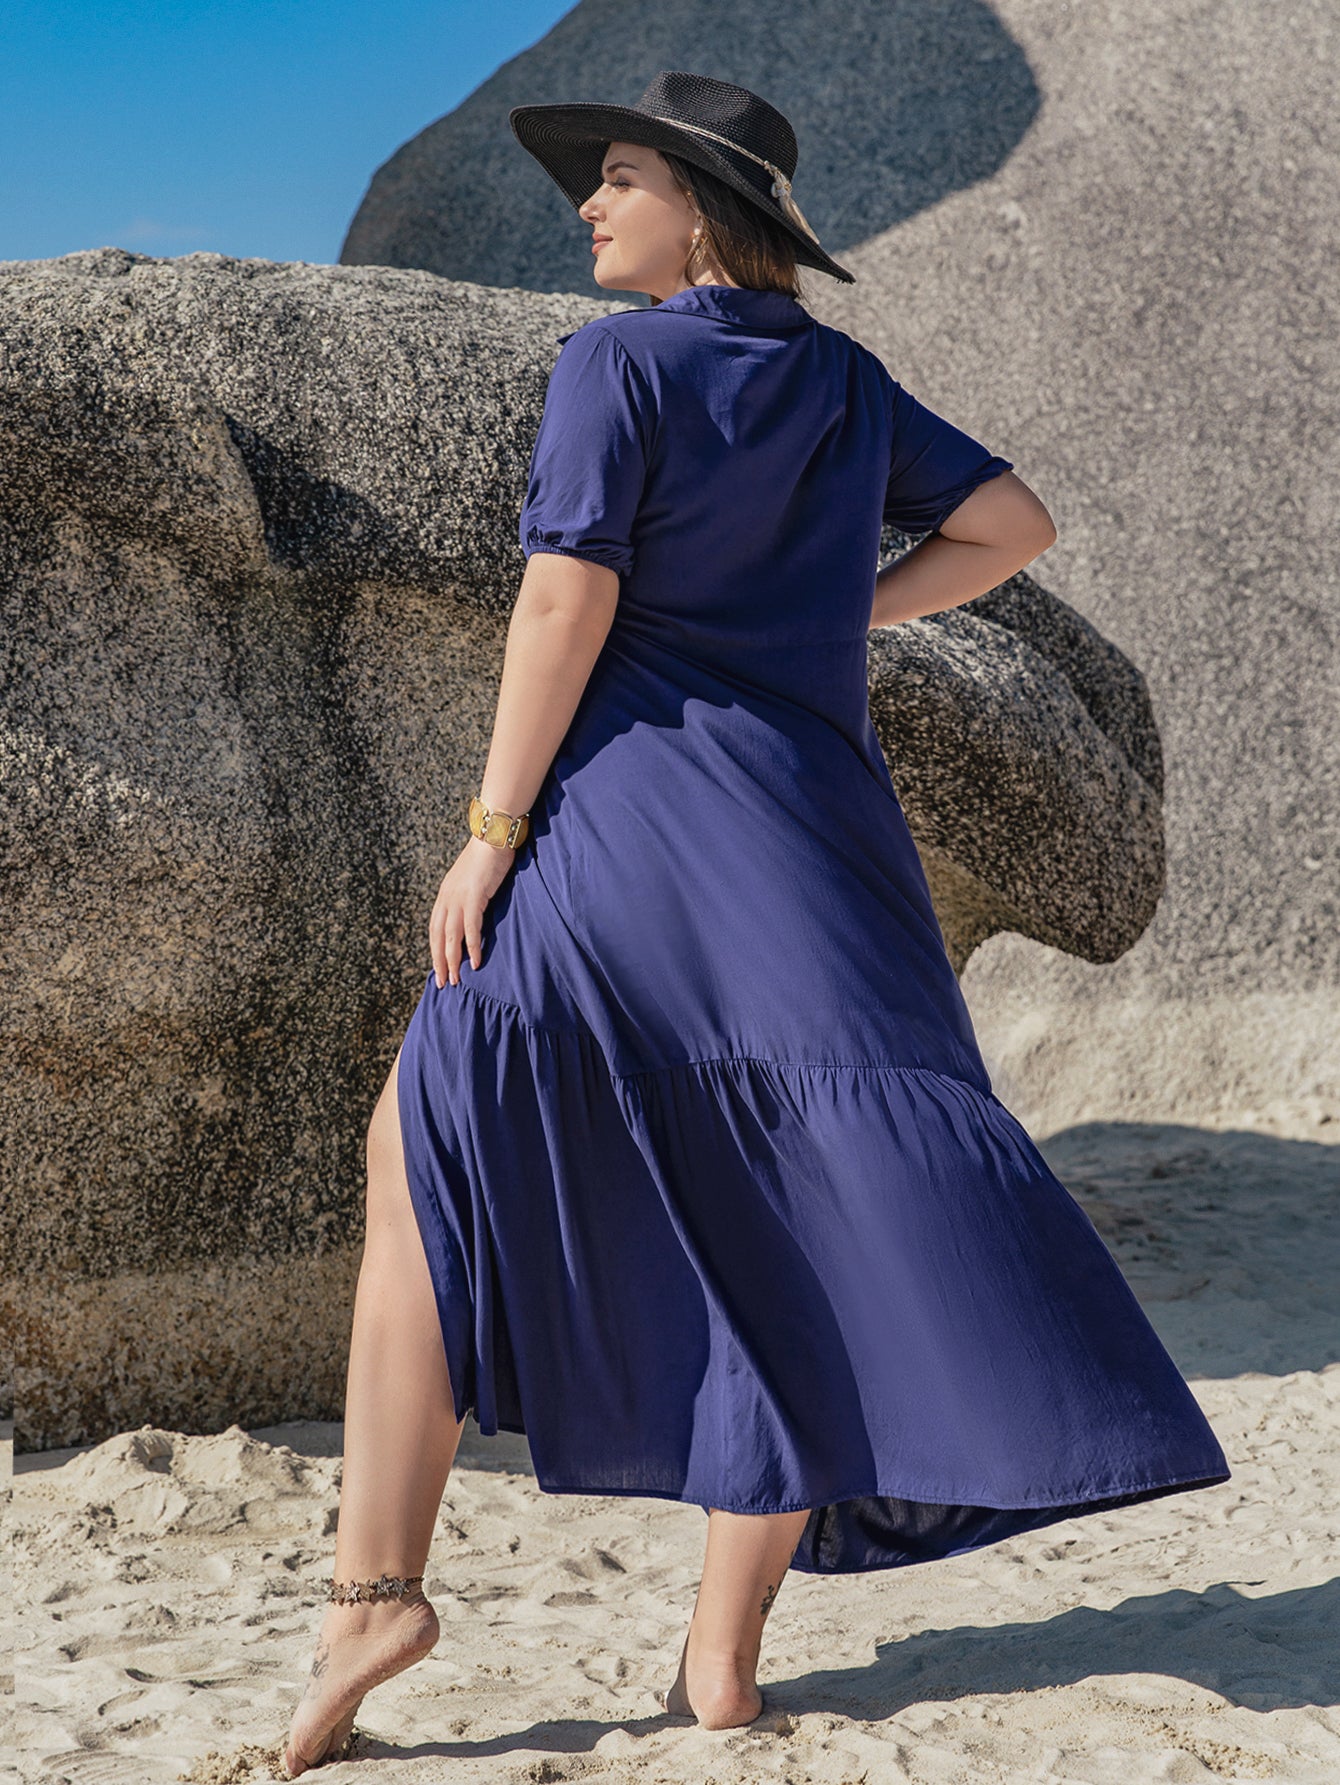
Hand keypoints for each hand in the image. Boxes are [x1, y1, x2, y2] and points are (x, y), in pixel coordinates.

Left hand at [430, 834, 518, 987]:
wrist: (492, 837)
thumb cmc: (487, 857)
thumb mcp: (471, 879)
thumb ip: (468, 896)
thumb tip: (473, 912)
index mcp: (444, 894)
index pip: (434, 928)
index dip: (435, 950)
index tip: (438, 967)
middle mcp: (447, 898)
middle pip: (438, 936)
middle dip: (439, 962)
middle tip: (443, 982)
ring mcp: (458, 898)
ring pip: (450, 937)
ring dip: (452, 960)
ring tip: (456, 979)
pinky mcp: (474, 898)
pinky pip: (471, 929)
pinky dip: (472, 947)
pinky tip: (475, 962)